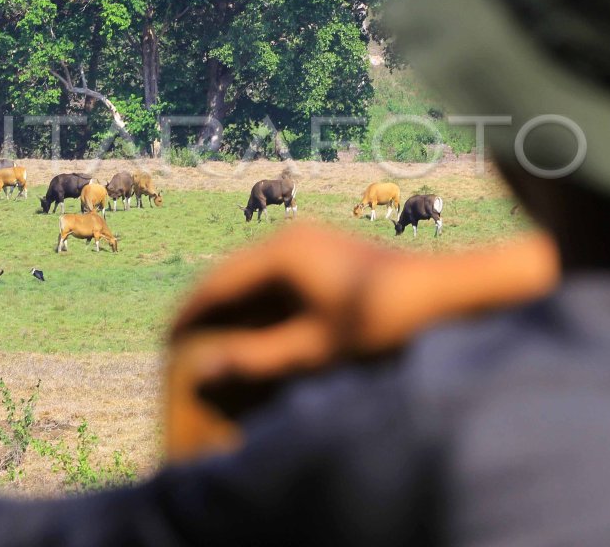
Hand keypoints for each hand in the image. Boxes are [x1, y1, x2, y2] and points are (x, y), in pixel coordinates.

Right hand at [172, 224, 382, 384]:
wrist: (445, 292)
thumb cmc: (381, 323)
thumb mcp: (315, 350)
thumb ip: (258, 360)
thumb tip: (204, 372)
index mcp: (280, 253)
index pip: (216, 284)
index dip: (187, 316)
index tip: (164, 346)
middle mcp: (290, 236)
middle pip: (231, 274)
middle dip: (205, 310)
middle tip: (178, 345)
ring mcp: (310, 240)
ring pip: (253, 273)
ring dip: (232, 306)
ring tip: (211, 341)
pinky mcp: (326, 250)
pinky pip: (277, 274)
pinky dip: (259, 302)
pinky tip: (256, 329)